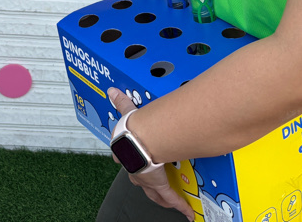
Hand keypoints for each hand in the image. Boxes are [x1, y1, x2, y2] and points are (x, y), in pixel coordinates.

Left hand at [108, 88, 194, 221]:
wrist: (140, 142)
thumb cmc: (132, 130)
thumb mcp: (127, 114)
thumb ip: (122, 103)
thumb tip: (113, 91)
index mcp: (126, 152)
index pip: (123, 157)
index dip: (125, 158)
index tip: (128, 158)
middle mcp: (134, 168)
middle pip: (138, 179)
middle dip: (145, 183)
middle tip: (152, 184)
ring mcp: (147, 179)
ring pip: (154, 192)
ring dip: (161, 197)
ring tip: (169, 202)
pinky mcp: (159, 185)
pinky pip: (171, 198)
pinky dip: (180, 206)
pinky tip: (187, 213)